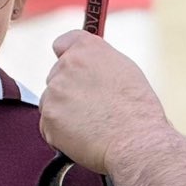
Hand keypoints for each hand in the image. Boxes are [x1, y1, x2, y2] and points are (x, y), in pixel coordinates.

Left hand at [39, 34, 167, 175]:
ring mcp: (54, 93)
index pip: (62, 43)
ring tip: (92, 125)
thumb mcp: (124, 70)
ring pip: (50, 102)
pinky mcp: (48, 119)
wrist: (135, 141)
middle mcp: (66, 66)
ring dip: (63, 113)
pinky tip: (83, 137)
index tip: (73, 70)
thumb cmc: (138, 109)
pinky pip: (48, 126)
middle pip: (56, 77)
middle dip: (68, 91)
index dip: (67, 57)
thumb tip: (87, 68)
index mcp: (86, 49)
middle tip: (93, 108)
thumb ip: (98, 62)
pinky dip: (60, 134)